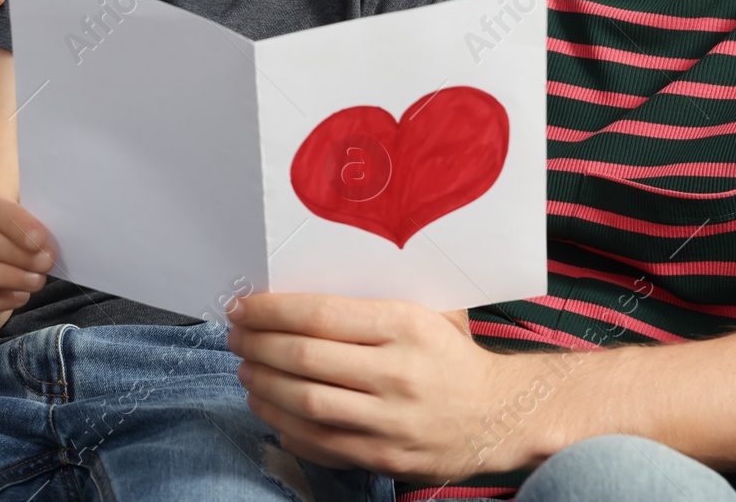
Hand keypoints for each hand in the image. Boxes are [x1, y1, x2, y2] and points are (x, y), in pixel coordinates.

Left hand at [225, 293, 534, 481]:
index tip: (243, 306)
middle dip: (257, 344)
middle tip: (235, 336)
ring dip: (262, 384)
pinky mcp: (383, 456)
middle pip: (303, 358)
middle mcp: (395, 372)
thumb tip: (304, 279)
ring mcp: (388, 420)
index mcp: (404, 325)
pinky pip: (318, 442)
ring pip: (304, 402)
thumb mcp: (428, 309)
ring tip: (245, 368)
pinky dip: (282, 424)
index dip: (270, 311)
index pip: (319, 315)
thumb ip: (375, 296)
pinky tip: (267, 406)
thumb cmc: (451, 354)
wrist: (499, 414)